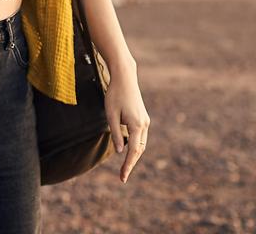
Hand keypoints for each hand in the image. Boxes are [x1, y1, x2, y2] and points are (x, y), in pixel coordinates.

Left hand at [104, 66, 150, 183]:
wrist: (124, 77)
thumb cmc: (114, 94)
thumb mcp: (110, 115)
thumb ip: (115, 134)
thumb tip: (121, 151)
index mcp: (136, 125)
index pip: (133, 152)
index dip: (127, 166)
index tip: (122, 178)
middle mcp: (144, 124)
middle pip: (139, 150)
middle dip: (131, 163)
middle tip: (122, 176)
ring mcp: (145, 121)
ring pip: (141, 143)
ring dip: (134, 155)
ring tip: (124, 167)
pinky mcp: (143, 117)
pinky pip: (140, 136)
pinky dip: (135, 145)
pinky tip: (127, 150)